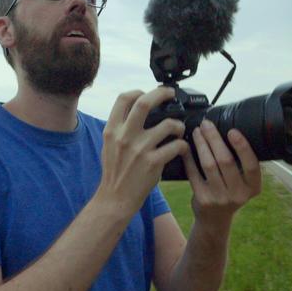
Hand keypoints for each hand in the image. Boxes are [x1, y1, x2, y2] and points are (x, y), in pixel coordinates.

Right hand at [96, 87, 188, 215]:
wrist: (115, 199)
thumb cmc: (114, 172)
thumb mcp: (109, 145)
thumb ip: (120, 128)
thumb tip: (136, 111)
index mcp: (112, 130)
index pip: (123, 99)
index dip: (138, 91)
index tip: (147, 93)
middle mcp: (125, 136)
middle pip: (144, 103)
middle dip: (161, 93)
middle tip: (171, 94)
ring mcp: (140, 149)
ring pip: (168, 124)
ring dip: (178, 125)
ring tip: (179, 129)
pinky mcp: (153, 162)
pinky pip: (176, 146)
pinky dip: (182, 145)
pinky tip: (181, 148)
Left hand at [182, 120, 261, 229]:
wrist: (215, 220)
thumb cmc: (230, 193)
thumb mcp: (243, 183)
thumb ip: (242, 165)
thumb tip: (229, 131)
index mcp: (253, 187)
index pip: (251, 165)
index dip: (242, 147)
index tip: (232, 130)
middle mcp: (238, 195)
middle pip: (226, 161)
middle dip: (215, 139)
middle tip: (207, 124)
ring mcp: (219, 198)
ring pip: (209, 165)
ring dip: (201, 144)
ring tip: (197, 131)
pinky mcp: (203, 199)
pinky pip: (194, 173)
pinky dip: (189, 158)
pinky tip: (186, 147)